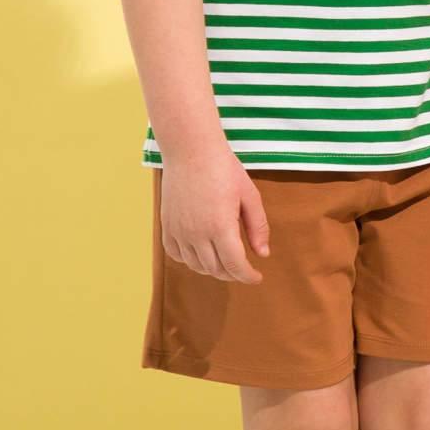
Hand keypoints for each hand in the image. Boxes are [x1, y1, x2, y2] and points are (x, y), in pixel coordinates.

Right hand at [159, 146, 270, 283]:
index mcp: (220, 227)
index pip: (235, 265)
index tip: (257, 278)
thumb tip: (262, 254)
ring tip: (227, 263)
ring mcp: (178, 232)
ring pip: (196, 265)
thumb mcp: (249, 196)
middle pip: (216, 269)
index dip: (247, 276)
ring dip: (213, 269)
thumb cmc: (225, 170)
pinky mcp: (166, 227)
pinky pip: (177, 255)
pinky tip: (202, 255)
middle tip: (245, 270)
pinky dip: (191, 261)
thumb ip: (257, 227)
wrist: (191, 152)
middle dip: (233, 274)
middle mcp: (196, 234)